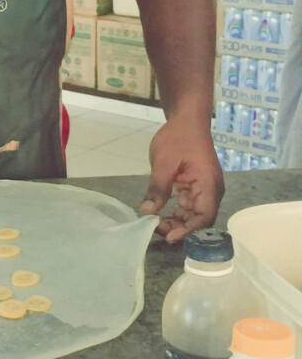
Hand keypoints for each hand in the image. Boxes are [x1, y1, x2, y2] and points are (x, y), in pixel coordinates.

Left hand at [139, 118, 223, 243]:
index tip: (170, 237)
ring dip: (177, 223)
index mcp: (209, 184)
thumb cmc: (178, 138)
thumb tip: (148, 211)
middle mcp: (210, 191)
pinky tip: (160, 216)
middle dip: (180, 229)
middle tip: (156, 229)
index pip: (205, 216)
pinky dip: (176, 214)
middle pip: (199, 219)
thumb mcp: (164, 162)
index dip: (189, 230)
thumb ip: (158, 187)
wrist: (186, 121)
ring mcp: (204, 190)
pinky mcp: (195, 188)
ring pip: (193, 215)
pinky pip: (188, 207)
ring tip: (156, 225)